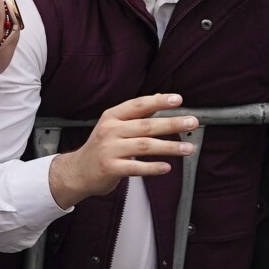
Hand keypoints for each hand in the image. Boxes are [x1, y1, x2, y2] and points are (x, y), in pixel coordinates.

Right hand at [47, 93, 196, 208]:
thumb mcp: (112, 125)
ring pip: (145, 146)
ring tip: (188, 148)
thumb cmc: (100, 147)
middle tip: (191, 122)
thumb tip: (160, 97)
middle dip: (172, 123)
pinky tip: (167, 167)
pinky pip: (135, 167)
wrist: (77, 171)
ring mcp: (109, 150)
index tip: (178, 99)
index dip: (159, 101)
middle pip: (146, 126)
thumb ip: (135, 114)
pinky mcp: (110, 168)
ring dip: (169, 147)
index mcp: (111, 117)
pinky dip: (153, 168)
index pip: (138, 105)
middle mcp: (110, 131)